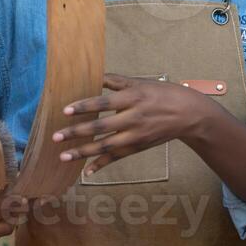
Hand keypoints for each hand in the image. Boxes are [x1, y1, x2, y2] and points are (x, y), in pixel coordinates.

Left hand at [53, 73, 213, 175]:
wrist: (190, 114)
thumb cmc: (164, 94)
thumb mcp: (142, 83)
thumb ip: (116, 81)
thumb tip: (94, 74)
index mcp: (134, 98)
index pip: (105, 103)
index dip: (85, 106)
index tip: (65, 110)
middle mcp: (135, 118)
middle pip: (101, 127)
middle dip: (77, 132)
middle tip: (56, 136)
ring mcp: (137, 135)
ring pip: (106, 146)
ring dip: (83, 152)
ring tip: (63, 156)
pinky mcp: (138, 147)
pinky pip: (117, 158)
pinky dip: (101, 165)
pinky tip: (85, 172)